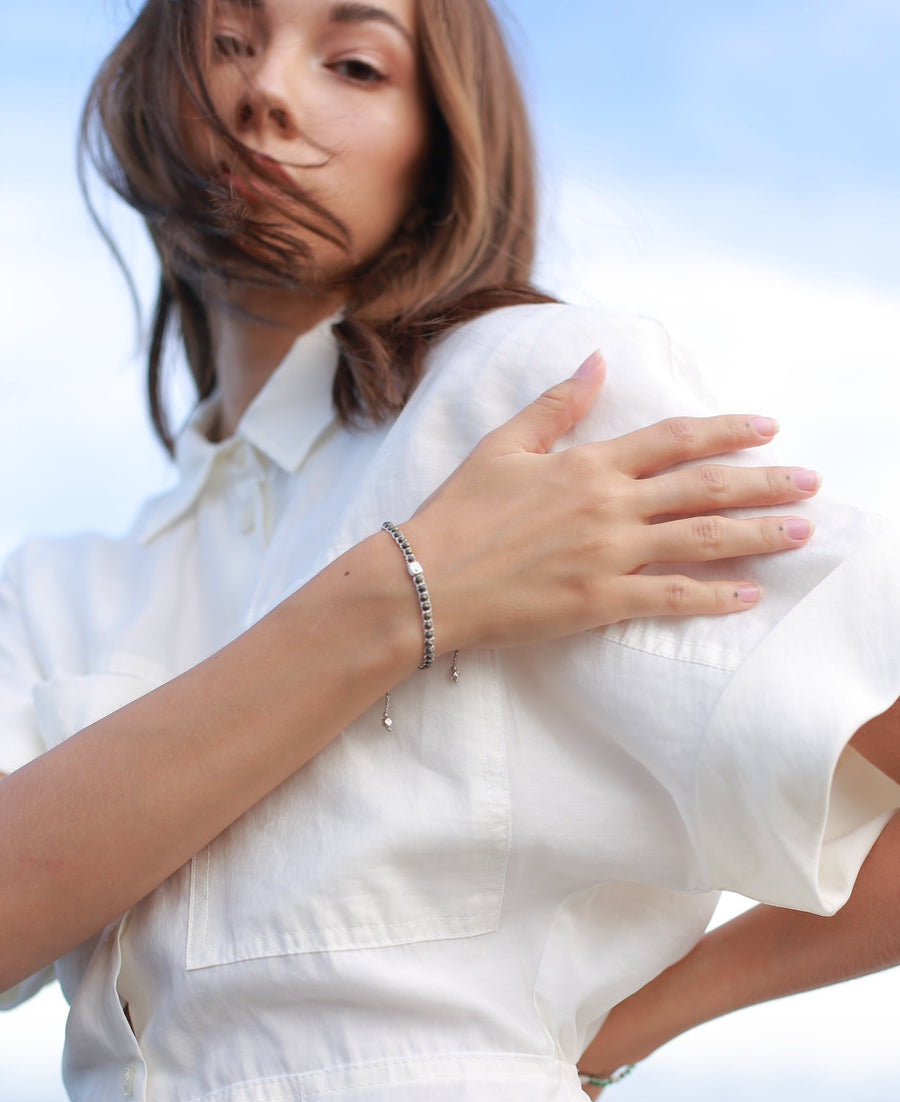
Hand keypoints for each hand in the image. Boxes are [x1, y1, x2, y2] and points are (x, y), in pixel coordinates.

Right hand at [404, 351, 818, 652]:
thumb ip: (558, 404)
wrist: (426, 580)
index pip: (674, 439)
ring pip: (700, 540)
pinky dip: (713, 597)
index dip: (725, 430)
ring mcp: (609, 555)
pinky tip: (749, 595)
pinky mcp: (600, 602)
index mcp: (588, 464)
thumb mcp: (503, 445)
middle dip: (763, 483)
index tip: (767, 427)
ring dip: (757, 534)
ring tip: (800, 531)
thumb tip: (598, 360)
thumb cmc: (458, 513)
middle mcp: (609, 505)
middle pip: (704, 488)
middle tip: (810, 482)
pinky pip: (671, 598)